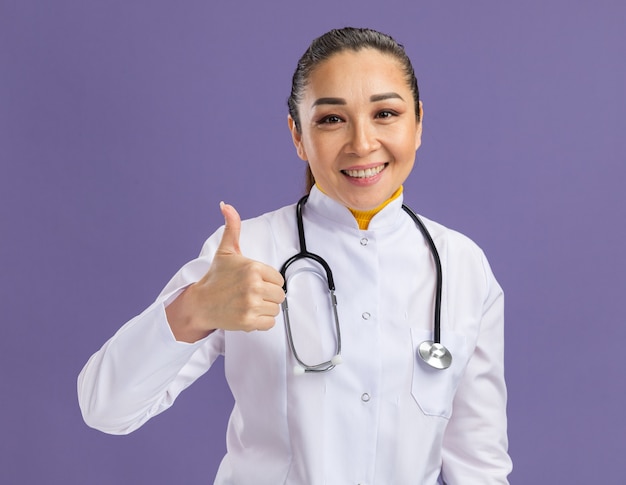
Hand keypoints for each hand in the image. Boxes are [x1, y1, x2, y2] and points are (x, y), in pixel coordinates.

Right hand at [166, 202, 285, 341]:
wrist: (200, 304)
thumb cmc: (215, 278)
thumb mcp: (226, 250)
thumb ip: (232, 227)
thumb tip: (226, 205)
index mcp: (253, 268)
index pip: (278, 279)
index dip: (268, 281)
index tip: (254, 282)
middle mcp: (253, 286)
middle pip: (280, 295)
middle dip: (268, 295)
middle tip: (251, 294)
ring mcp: (251, 305)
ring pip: (275, 309)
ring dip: (265, 308)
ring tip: (248, 303)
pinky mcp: (248, 322)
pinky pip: (270, 323)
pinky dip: (262, 322)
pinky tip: (248, 314)